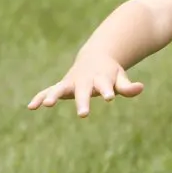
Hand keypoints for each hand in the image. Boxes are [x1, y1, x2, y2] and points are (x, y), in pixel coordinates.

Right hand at [27, 54, 143, 116]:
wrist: (95, 58)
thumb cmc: (110, 73)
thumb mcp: (120, 78)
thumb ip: (128, 86)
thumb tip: (141, 88)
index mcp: (100, 78)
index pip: (105, 85)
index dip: (108, 91)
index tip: (110, 98)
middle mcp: (84, 80)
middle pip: (83, 91)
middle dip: (82, 101)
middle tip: (83, 114)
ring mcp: (71, 82)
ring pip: (60, 88)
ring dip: (53, 96)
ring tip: (47, 104)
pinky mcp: (61, 86)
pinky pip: (48, 91)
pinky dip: (40, 97)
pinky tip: (31, 107)